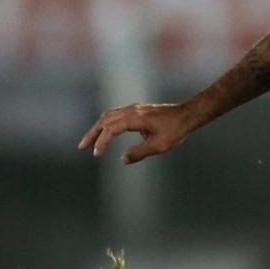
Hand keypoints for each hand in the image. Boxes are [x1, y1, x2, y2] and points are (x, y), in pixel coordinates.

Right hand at [78, 102, 194, 163]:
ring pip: (108, 115)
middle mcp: (131, 111)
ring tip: (90, 141)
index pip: (110, 129)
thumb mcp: (159, 146)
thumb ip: (139, 153)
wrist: (187, 115)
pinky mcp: (137, 110)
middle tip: (82, 147)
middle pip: (104, 120)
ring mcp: (133, 108)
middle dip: (92, 134)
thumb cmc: (175, 130)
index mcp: (134, 118)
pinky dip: (106, 123)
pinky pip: (116, 114)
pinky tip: (106, 132)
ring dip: (97, 128)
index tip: (96, 154)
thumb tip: (123, 160)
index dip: (101, 142)